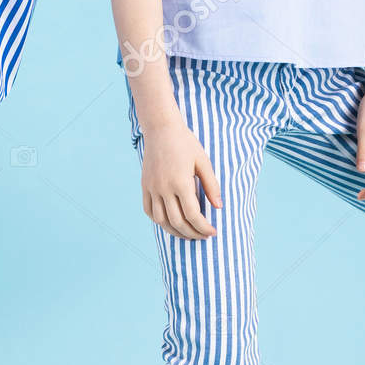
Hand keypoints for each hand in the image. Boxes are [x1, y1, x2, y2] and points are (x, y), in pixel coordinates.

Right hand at [141, 119, 221, 239]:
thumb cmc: (186, 143)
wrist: (161, 129)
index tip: (213, 232)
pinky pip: (148, 210)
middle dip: (192, 233)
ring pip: (161, 220)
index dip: (204, 227)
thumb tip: (219, 207)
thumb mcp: (203, 162)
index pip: (193, 215)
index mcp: (181, 182)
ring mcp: (152, 188)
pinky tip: (170, 223)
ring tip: (188, 234)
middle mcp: (164, 188)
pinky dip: (159, 221)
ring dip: (175, 231)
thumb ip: (212, 185)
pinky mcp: (144, 185)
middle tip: (203, 236)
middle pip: (177, 222)